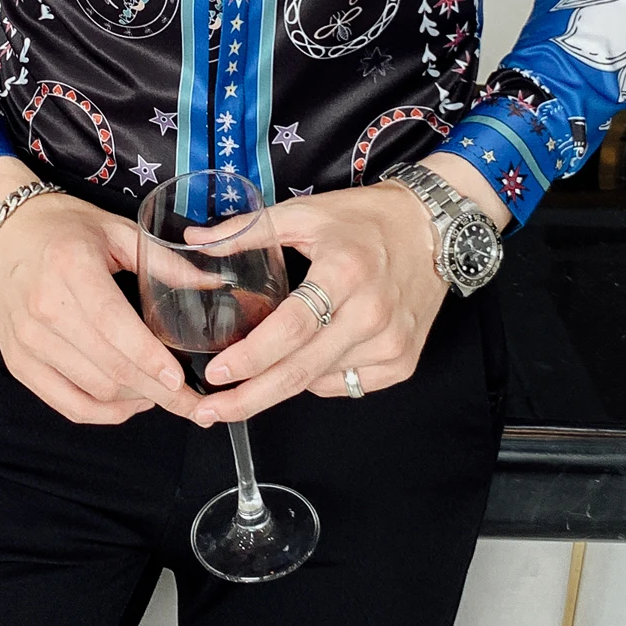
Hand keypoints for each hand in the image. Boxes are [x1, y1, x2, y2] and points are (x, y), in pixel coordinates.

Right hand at [0, 159, 196, 424]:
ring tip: (164, 394)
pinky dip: (103, 412)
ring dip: (135, 400)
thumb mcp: (117, 231)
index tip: (183, 380)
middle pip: (110, 369)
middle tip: (193, 402)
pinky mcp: (18, 364)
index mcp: (72, 269)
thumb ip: (165, 261)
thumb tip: (214, 284)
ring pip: (93, 391)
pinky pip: (66, 405)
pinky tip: (130, 402)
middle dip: (158, 393)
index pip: (116, 328)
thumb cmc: (63, 227)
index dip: (152, 360)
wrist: (0, 233)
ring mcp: (28, 342)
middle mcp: (45, 310)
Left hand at [186, 155, 510, 425]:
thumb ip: (248, 231)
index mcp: (343, 272)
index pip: (291, 328)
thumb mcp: (305, 213)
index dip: (251, 356)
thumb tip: (193, 242)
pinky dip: (319, 380)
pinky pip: (348, 386)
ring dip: (282, 385)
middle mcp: (371, 313)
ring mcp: (391, 342)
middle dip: (250, 398)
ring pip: (320, 382)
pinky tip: (307, 360)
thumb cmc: (366, 218)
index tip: (215, 374)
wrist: (432, 227)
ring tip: (252, 380)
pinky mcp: (403, 361)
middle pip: (302, 370)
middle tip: (211, 412)